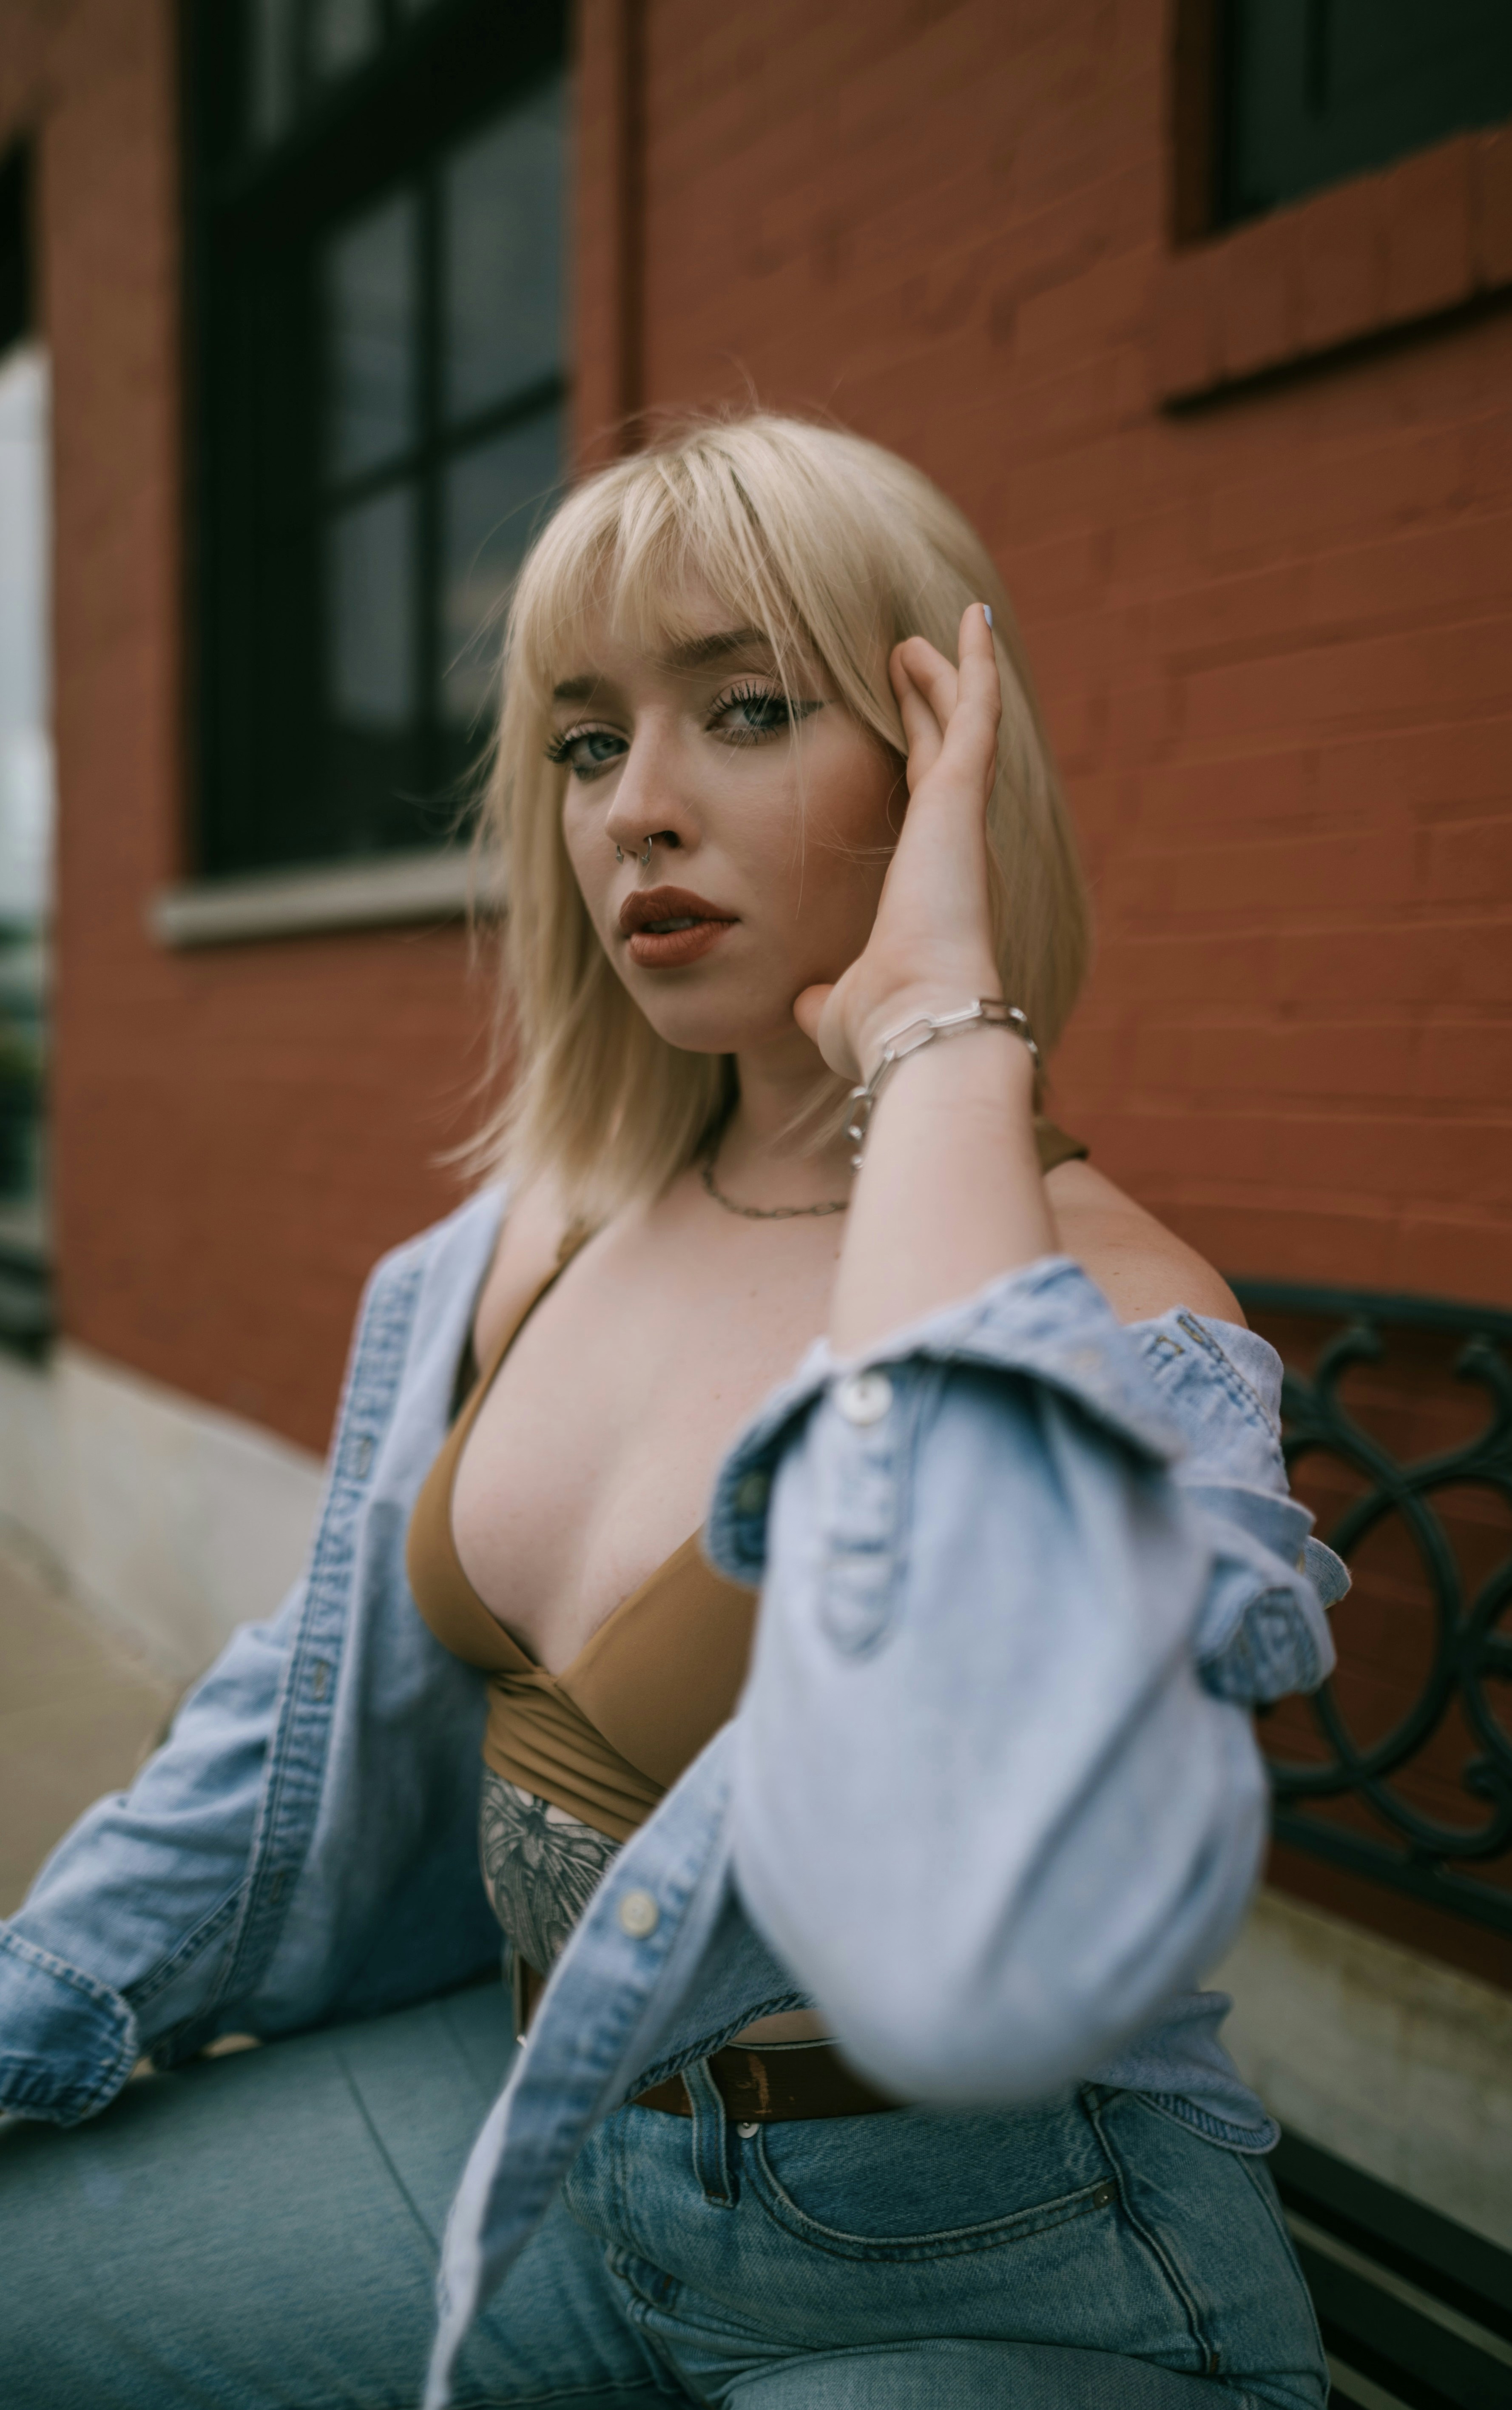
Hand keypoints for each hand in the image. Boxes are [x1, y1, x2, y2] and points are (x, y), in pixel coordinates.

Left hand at [794, 603, 1001, 1083]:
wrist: (921, 1025)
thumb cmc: (882, 1028)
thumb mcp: (837, 1009)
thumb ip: (824, 999)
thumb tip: (807, 1007)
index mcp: (925, 885)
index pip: (917, 806)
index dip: (908, 762)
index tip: (895, 728)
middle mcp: (952, 847)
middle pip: (940, 755)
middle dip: (926, 706)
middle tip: (907, 659)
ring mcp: (962, 818)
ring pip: (960, 725)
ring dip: (944, 676)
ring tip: (922, 632)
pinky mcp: (962, 797)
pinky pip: (976, 712)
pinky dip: (975, 665)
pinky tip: (969, 619)